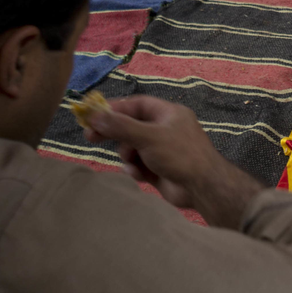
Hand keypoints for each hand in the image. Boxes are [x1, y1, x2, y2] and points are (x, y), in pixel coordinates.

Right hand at [82, 96, 221, 208]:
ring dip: (128, 155)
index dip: (114, 108)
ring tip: (134, 161)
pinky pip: (137, 164)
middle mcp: (165, 129)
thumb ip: (121, 126)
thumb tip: (94, 116)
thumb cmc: (180, 154)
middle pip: (130, 125)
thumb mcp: (149, 136)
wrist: (202, 187)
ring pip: (131, 147)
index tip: (92, 115)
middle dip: (114, 133)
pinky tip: (140, 174)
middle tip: (90, 137)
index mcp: (168, 114)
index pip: (136, 105)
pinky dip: (135, 168)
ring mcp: (161, 149)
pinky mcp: (157, 168)